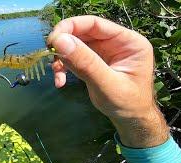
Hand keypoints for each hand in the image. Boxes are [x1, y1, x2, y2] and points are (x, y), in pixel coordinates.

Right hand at [48, 15, 168, 147]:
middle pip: (83, 32)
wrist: (130, 121)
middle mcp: (115, 42)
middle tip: (50, 56)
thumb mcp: (107, 85)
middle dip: (64, 44)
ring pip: (75, 45)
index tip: (53, 39)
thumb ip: (86, 63)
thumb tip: (60, 41)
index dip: (72, 27)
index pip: (96, 24)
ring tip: (57, 74)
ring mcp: (104, 52)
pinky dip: (64, 67)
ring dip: (61, 58)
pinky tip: (60, 81)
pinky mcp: (94, 61)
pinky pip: (73, 58)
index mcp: (128, 42)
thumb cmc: (127, 104)